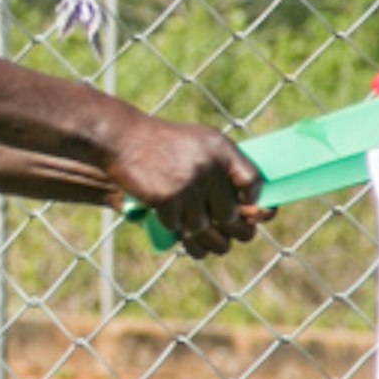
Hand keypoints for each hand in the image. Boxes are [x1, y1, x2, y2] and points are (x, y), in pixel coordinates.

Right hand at [104, 116, 260, 257]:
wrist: (124, 138)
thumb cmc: (164, 144)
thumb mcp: (200, 144)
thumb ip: (224, 168)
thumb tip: (251, 208)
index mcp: (222, 149)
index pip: (253, 182)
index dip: (254, 202)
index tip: (247, 210)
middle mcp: (209, 165)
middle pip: (229, 214)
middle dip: (228, 232)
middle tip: (225, 240)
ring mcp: (189, 182)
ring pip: (202, 226)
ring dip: (193, 230)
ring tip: (189, 228)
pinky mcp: (168, 197)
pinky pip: (177, 226)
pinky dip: (170, 225)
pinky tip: (166, 214)